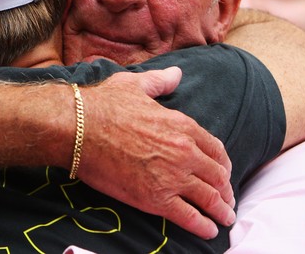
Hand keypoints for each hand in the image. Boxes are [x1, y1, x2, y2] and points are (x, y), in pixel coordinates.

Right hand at [76, 67, 234, 238]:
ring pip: (209, 198)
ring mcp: (172, 177)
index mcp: (182, 125)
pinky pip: (189, 217)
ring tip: (224, 219)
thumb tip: (176, 73)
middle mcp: (184, 152)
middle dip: (225, 190)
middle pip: (217, 176)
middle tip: (227, 199)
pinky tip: (209, 231)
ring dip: (221, 211)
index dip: (223, 164)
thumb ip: (161, 81)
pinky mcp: (155, 199)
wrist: (78, 128)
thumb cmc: (104, 104)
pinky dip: (204, 226)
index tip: (223, 172)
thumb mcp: (136, 85)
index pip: (215, 149)